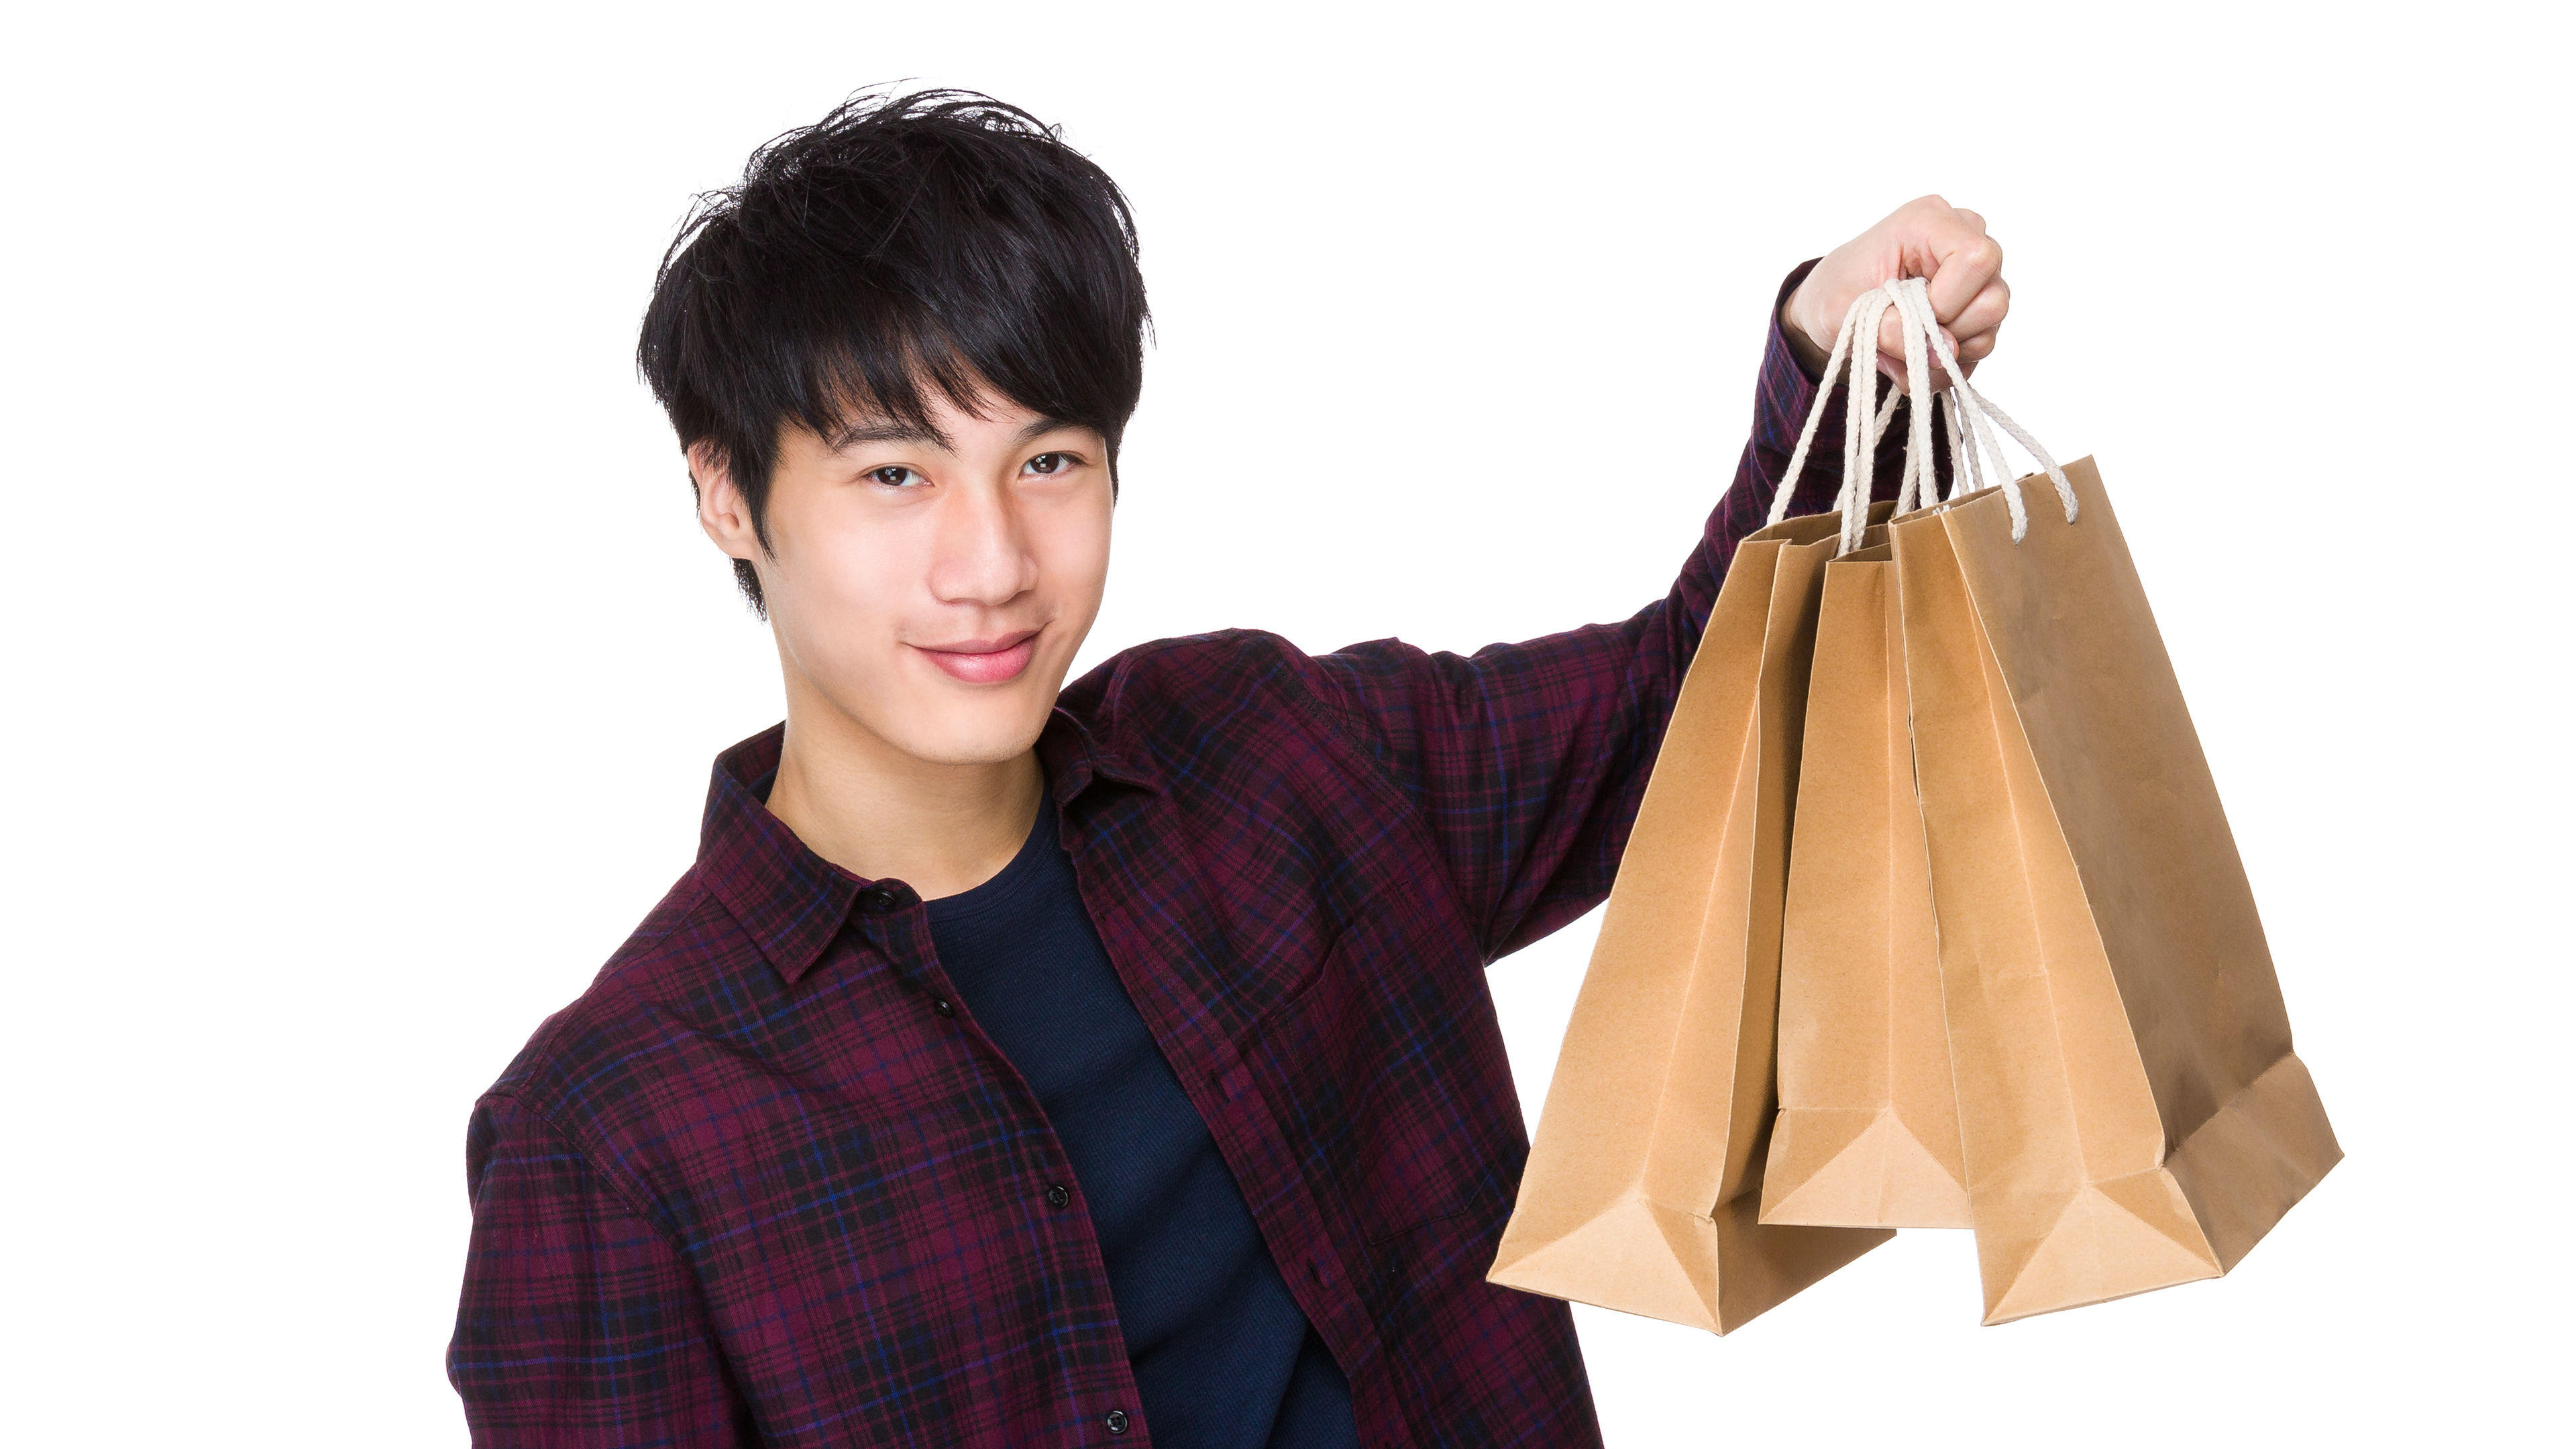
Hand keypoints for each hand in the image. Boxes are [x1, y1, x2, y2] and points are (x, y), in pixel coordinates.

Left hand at [1781, 196, 2006, 388]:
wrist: (1831, 305)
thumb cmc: (1833, 294)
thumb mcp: (1844, 313)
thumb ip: (1891, 331)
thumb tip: (1945, 355)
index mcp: (1928, 221)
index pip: (1976, 258)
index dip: (1947, 299)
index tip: (1907, 312)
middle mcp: (1964, 238)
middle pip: (1994, 298)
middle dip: (1947, 329)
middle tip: (1903, 329)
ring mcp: (1977, 273)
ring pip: (1991, 325)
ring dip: (1943, 351)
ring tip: (1901, 345)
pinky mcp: (1977, 303)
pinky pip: (1981, 344)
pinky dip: (1943, 361)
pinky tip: (1913, 352)